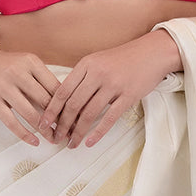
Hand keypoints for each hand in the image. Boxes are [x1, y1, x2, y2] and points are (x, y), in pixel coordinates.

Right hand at [0, 47, 61, 145]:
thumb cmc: (9, 67)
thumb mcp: (28, 65)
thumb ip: (45, 81)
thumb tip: (67, 105)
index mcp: (31, 62)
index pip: (55, 87)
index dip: (67, 104)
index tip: (76, 118)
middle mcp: (18, 73)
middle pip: (45, 101)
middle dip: (59, 119)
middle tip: (69, 132)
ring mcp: (4, 87)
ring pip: (30, 114)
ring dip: (44, 130)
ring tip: (54, 139)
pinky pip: (11, 122)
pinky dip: (24, 134)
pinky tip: (35, 142)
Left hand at [40, 30, 181, 148]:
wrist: (152, 52)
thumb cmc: (123, 59)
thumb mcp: (98, 61)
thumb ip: (82, 78)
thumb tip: (64, 102)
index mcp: (86, 65)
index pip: (62, 91)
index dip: (51, 110)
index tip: (43, 123)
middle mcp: (97, 73)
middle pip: (73, 104)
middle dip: (62, 125)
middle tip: (56, 138)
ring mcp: (113, 84)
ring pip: (89, 113)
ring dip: (78, 132)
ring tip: (72, 143)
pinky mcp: (128, 95)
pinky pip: (110, 118)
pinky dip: (98, 132)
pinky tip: (90, 141)